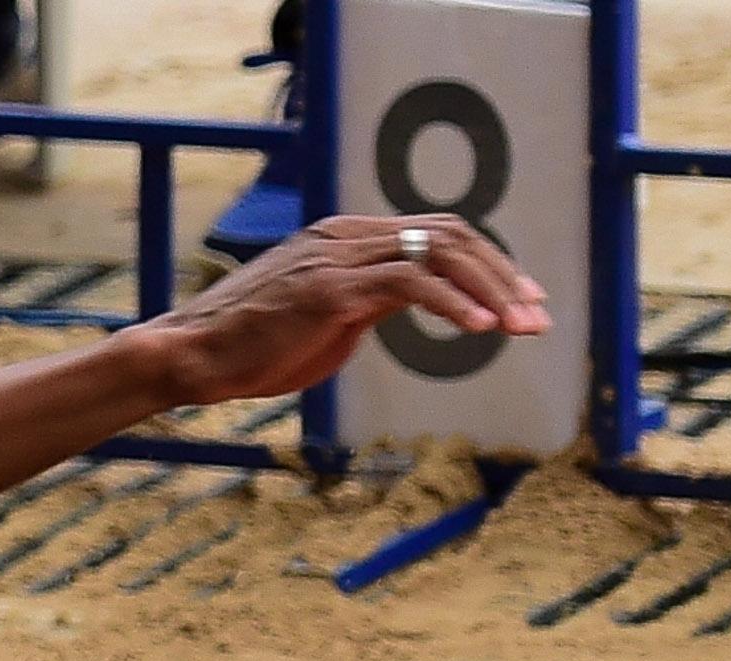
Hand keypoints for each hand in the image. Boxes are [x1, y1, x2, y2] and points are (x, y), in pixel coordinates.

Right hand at [126, 214, 550, 406]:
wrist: (193, 357)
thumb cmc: (251, 351)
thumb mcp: (324, 321)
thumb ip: (367, 305)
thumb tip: (403, 308)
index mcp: (348, 238)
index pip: (436, 234)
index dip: (489, 266)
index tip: (521, 303)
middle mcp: (347, 236)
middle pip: (449, 235)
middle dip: (503, 276)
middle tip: (538, 317)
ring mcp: (338, 257)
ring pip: (438, 252)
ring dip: (490, 291)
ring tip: (521, 328)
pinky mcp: (329, 289)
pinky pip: (409, 284)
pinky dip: (453, 305)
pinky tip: (481, 329)